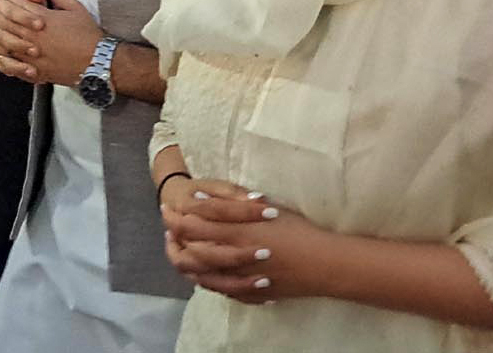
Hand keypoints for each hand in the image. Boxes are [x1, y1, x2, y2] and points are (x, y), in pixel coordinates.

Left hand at [0, 0, 102, 85]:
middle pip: (3, 19)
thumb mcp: (73, 7)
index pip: (16, 1)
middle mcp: (33, 36)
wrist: (98, 62)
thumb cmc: (88, 36)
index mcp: (42, 18)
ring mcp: (31, 55)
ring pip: (2, 42)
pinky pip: (10, 66)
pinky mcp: (34, 71)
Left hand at [164, 194, 334, 303]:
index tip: (169, 208)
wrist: (324, 264)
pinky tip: (202, 274)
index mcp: (235, 234)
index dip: (177, 218)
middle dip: (175, 238)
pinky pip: (221, 290)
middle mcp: (234, 259)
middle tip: (168, 227)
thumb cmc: (296, 229)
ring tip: (179, 249)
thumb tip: (201, 199)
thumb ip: (230, 204)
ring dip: (187, 261)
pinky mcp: (251, 293)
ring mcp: (241, 279)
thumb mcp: (262, 209)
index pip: (194, 227)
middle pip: (192, 252)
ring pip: (202, 275)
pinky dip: (207, 281)